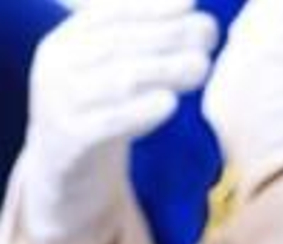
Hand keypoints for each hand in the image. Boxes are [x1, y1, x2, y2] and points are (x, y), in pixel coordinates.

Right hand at [19, 0, 216, 243]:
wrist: (64, 171)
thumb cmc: (102, 113)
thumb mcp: (115, 74)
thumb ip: (148, 49)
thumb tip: (203, 23)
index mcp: (67, 41)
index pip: (110, 15)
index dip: (151, 7)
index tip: (191, 3)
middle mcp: (57, 66)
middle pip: (117, 45)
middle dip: (166, 35)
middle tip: (209, 33)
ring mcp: (58, 103)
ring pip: (116, 81)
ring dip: (162, 70)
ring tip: (201, 66)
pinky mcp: (68, 142)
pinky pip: (105, 124)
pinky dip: (139, 112)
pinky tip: (171, 103)